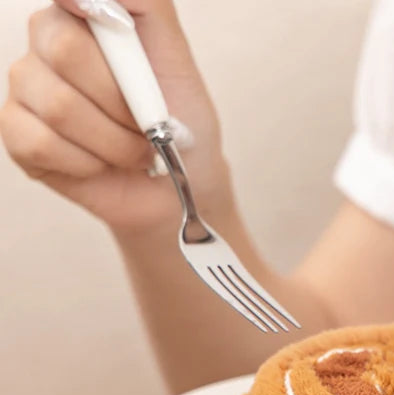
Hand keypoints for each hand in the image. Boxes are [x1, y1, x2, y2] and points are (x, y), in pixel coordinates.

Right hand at [0, 0, 232, 231]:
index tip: (112, 28)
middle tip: (149, 126)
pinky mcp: (17, 134)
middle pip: (65, 52)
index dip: (87, 8)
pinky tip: (101, 164)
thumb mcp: (176, 55)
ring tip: (134, 151)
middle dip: (124, 103)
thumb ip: (141, 1)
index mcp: (82, 14)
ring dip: (114, 143)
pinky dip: (87, 163)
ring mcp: (26, 88)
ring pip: (59, 107)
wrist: (181, 182)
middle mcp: (46, 42)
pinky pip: (42, 144)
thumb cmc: (181, 120)